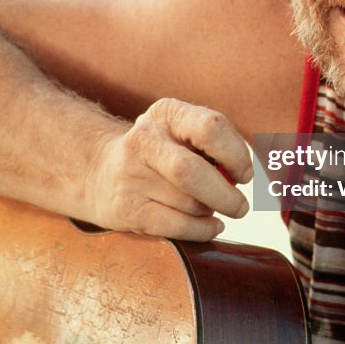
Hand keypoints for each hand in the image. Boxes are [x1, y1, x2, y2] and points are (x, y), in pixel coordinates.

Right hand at [86, 97, 252, 238]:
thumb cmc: (161, 154)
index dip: (236, 154)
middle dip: (225, 195)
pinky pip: (176, 227)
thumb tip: (243, 176)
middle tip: (241, 206)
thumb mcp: (182, 133)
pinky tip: (209, 225)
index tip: (244, 174)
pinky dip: (202, 230)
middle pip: (193, 172)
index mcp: (167, 113)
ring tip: (207, 206)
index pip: (211, 127)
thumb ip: (215, 147)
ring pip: (188, 203)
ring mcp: (130, 175)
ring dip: (209, 211)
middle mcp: (145, 139)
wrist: (100, 172)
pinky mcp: (126, 209)